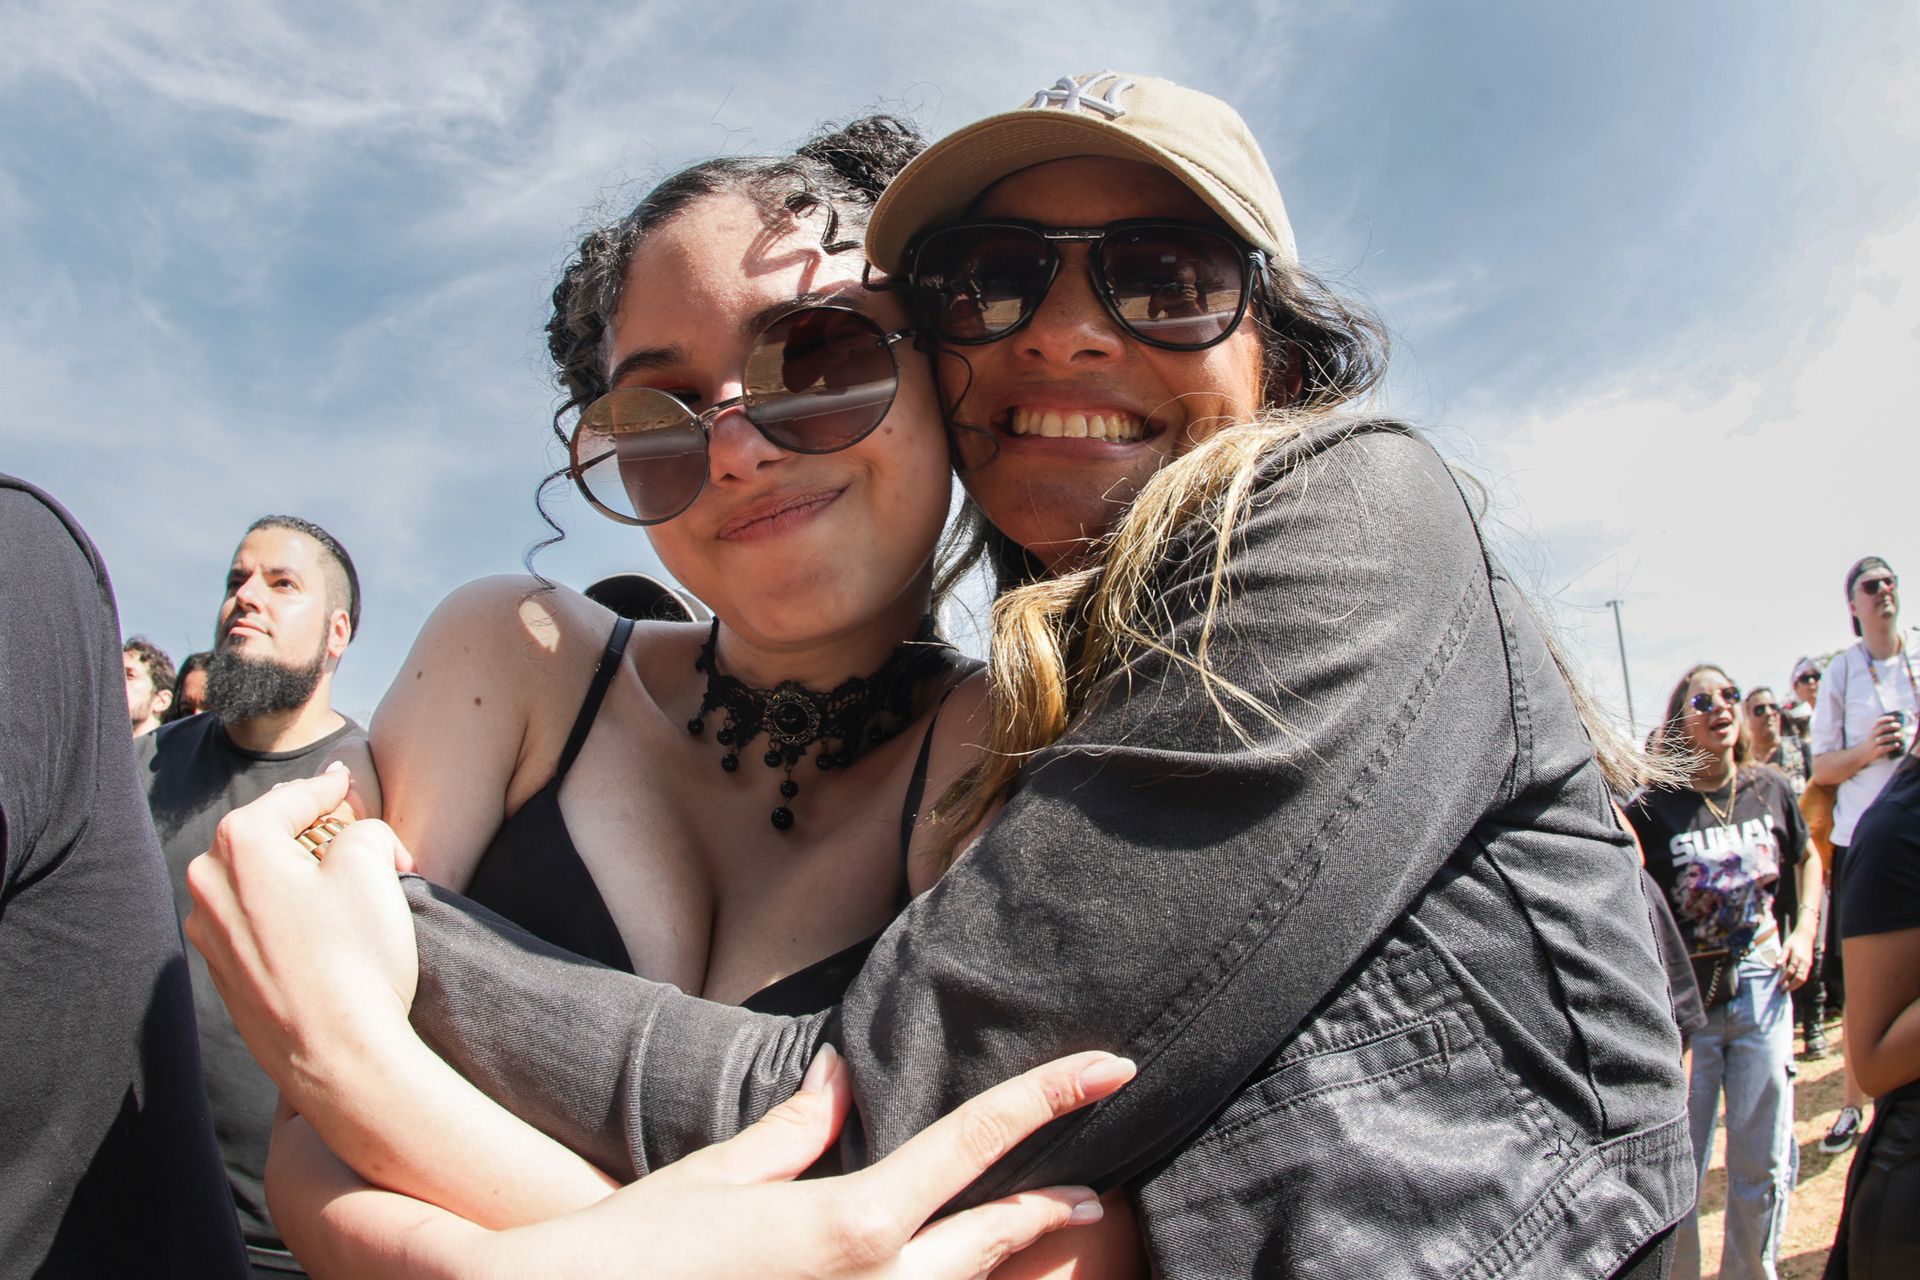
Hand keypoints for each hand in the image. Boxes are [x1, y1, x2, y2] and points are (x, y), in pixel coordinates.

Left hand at [184, 764, 420, 1107]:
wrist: (339, 1057)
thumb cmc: (356, 958)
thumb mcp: (372, 865)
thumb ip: (363, 828)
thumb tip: (356, 836)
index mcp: (239, 845)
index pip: (294, 798)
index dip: (330, 788)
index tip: (349, 782)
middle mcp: (208, 886)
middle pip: (267, 838)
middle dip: (310, 834)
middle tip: (353, 837)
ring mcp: (210, 935)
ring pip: (258, 883)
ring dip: (298, 877)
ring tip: (346, 891)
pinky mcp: (224, 975)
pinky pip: (256, 925)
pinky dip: (287, 916)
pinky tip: (325, 934)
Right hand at [280, 1047, 1134, 1279]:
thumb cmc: (633, 1250)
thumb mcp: (719, 1177)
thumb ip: (794, 1129)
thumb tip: (838, 1078)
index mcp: (851, 1221)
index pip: (976, 1142)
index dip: (1049, 1098)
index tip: (1111, 1069)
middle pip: (992, 1240)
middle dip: (1048, 1215)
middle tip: (1096, 1196)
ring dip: (997, 1263)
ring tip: (1037, 1239)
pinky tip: (945, 1274)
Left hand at [1780, 929, 1815, 990]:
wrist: (1806, 935)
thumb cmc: (1794, 940)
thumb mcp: (1786, 945)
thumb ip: (1782, 955)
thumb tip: (1776, 965)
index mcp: (1797, 957)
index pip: (1790, 971)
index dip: (1784, 978)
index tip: (1778, 984)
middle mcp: (1804, 962)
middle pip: (1799, 978)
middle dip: (1791, 985)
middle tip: (1783, 990)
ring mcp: (1808, 964)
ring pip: (1804, 978)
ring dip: (1796, 985)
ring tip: (1788, 989)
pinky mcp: (1810, 965)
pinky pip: (1805, 976)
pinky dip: (1800, 982)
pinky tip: (1794, 984)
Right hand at [1871, 713, 1908, 759]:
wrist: (1863, 753)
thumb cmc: (1874, 742)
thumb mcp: (1876, 734)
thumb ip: (1885, 730)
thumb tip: (1902, 728)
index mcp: (1874, 730)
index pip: (1879, 722)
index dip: (1887, 719)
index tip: (1895, 718)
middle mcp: (1873, 735)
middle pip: (1881, 729)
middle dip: (1890, 726)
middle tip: (1899, 725)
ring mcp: (1874, 743)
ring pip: (1883, 738)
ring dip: (1892, 736)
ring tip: (1900, 735)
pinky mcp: (1876, 750)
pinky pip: (1884, 748)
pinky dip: (1891, 746)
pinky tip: (1897, 745)